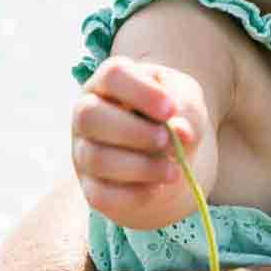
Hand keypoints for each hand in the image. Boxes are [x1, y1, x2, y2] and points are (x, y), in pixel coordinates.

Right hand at [70, 55, 207, 230]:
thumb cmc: (173, 117)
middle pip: (89, 116)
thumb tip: (180, 132)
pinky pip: (100, 195)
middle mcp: (86, 113)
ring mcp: (83, 151)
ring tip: (174, 170)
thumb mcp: (187, 103)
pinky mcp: (91, 187)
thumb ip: (187, 111)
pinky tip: (157, 188)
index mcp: (109, 82)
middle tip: (166, 141)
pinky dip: (134, 194)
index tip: (171, 109)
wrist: (169, 154)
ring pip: (96, 158)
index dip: (141, 92)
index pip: (113, 75)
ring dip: (141, 167)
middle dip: (133, 132)